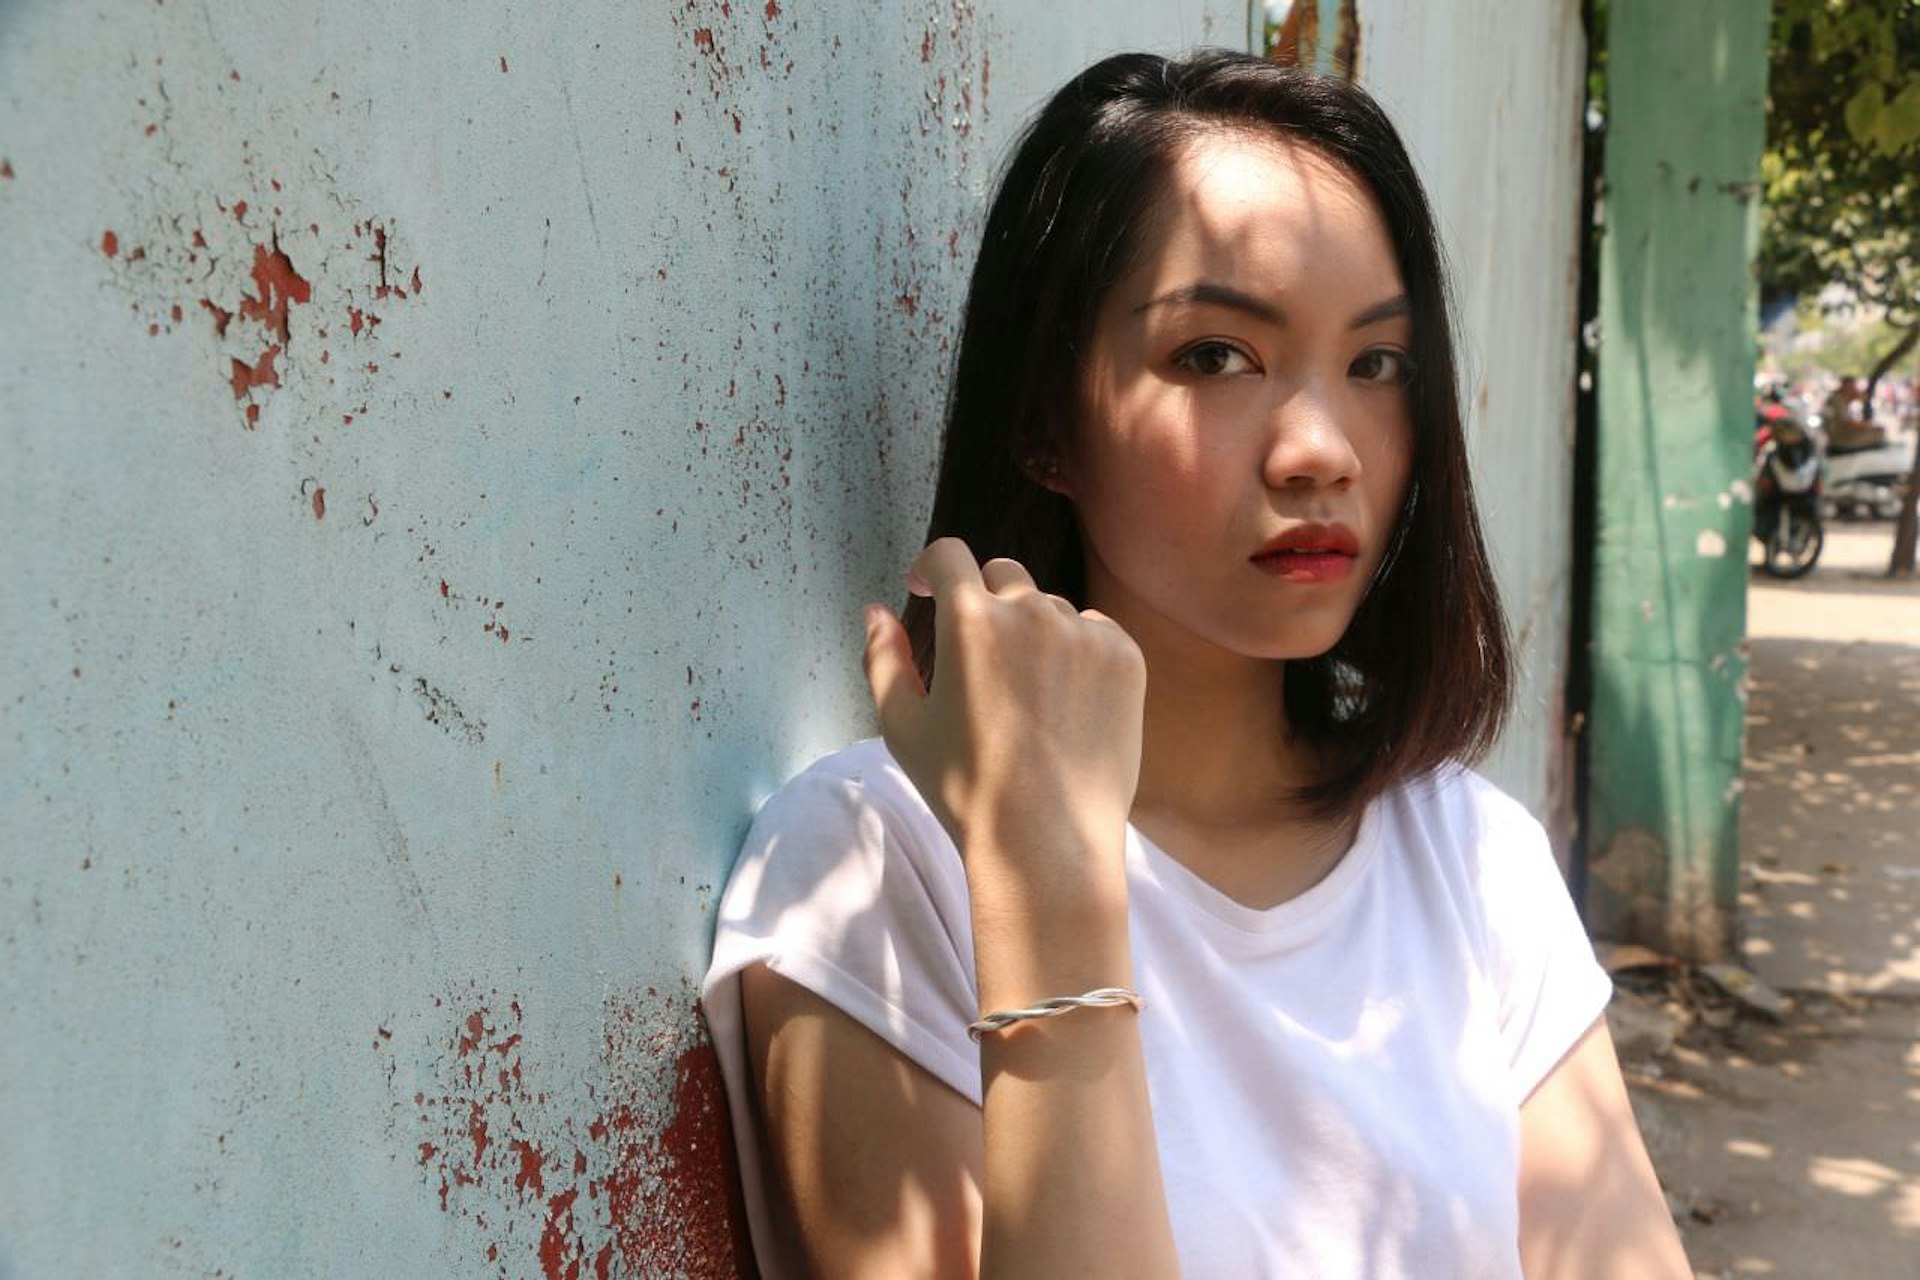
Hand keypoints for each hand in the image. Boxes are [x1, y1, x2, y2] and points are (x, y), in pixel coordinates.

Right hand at [861, 537, 1146, 902]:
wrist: (1047, 841)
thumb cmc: (964, 789)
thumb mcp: (902, 725)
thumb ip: (883, 657)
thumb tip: (876, 611)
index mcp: (969, 619)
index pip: (949, 555)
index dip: (932, 568)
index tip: (928, 590)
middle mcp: (1030, 610)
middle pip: (1002, 574)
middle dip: (983, 601)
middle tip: (980, 658)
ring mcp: (1085, 631)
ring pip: (1050, 607)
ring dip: (1032, 632)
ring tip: (1027, 698)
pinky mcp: (1125, 657)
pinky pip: (1094, 632)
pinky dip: (1077, 654)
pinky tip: (1065, 706)